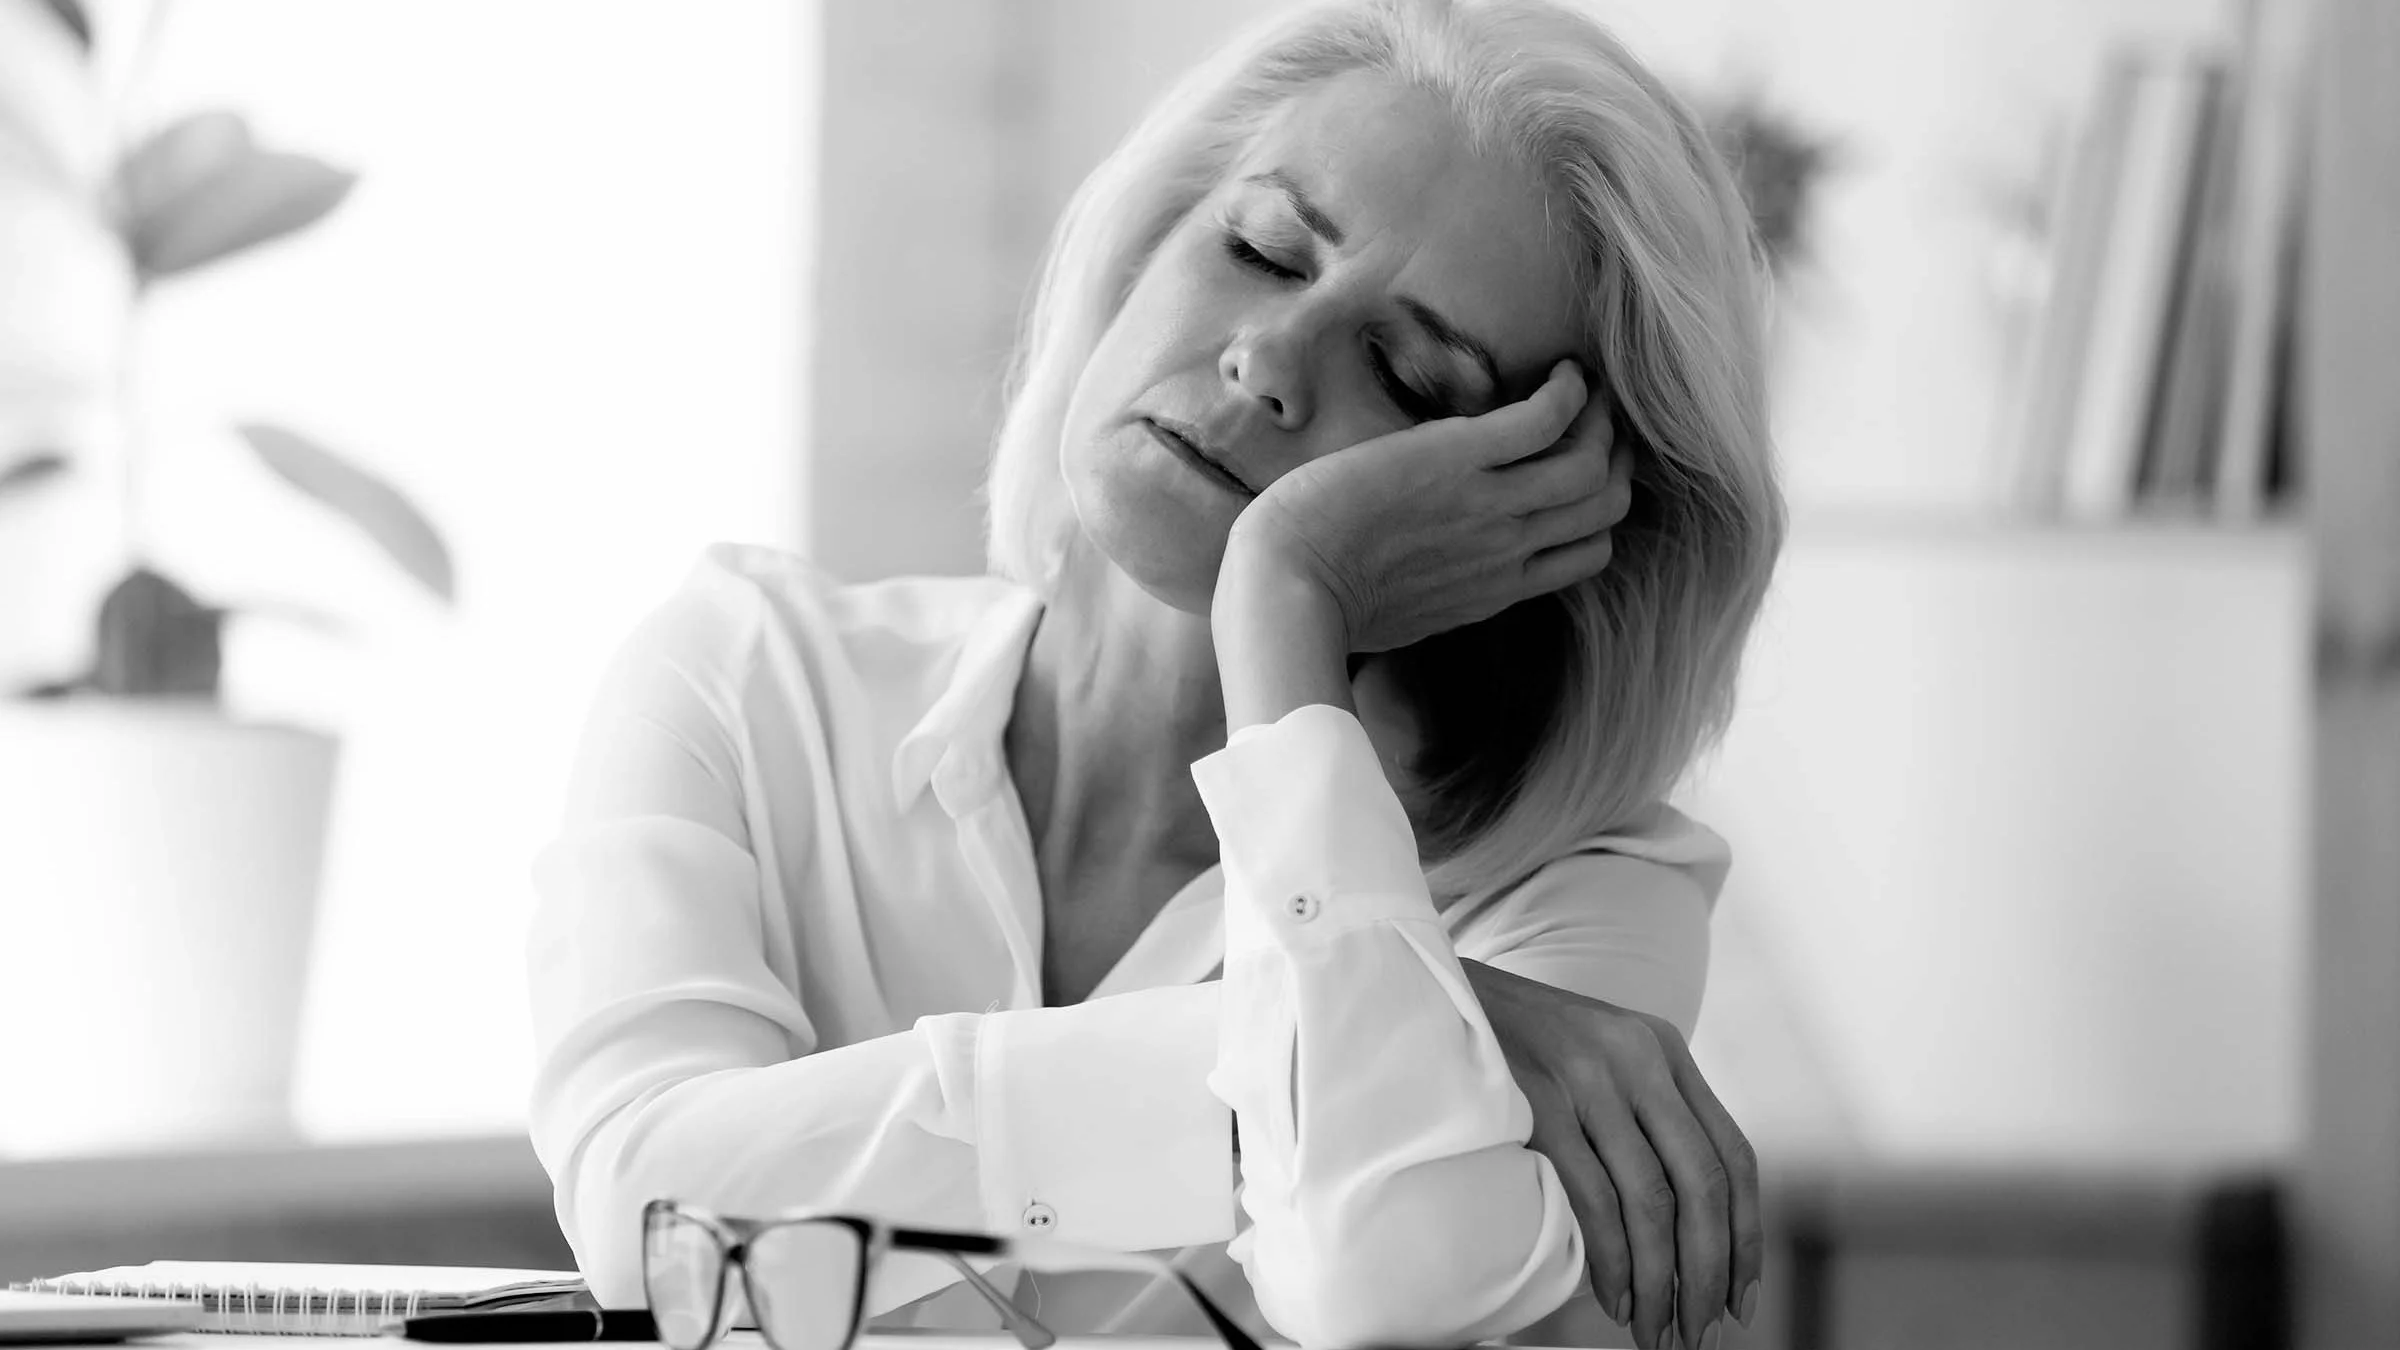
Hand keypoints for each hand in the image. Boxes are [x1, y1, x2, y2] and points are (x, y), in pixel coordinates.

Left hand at [1222, 360, 1632, 653]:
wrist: (1286, 585)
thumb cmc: (1320, 599)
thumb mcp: (1404, 611)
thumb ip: (1443, 588)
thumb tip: (1441, 570)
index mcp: (1495, 589)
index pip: (1588, 553)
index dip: (1598, 511)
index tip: (1582, 473)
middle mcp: (1507, 550)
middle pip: (1606, 505)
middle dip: (1614, 457)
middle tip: (1596, 420)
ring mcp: (1489, 506)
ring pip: (1591, 465)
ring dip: (1601, 418)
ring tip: (1583, 388)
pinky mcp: (1458, 460)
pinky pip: (1547, 419)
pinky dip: (1568, 391)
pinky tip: (1560, 373)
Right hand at [1460, 958, 1761, 1349]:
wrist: (1441, 991)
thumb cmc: (1521, 1042)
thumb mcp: (1601, 1054)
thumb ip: (1646, 1110)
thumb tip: (1684, 1219)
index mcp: (1664, 1050)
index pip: (1733, 1155)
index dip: (1747, 1235)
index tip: (1742, 1297)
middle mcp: (1640, 1060)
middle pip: (1703, 1184)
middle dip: (1709, 1272)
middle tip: (1701, 1333)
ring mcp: (1590, 1079)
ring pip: (1653, 1201)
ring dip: (1660, 1281)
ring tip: (1654, 1331)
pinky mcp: (1541, 1103)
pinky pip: (1594, 1199)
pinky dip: (1611, 1259)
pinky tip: (1613, 1295)